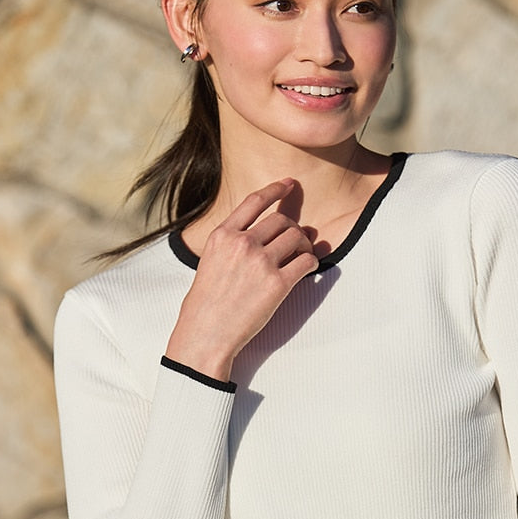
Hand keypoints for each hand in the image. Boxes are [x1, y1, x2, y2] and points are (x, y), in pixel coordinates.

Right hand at [165, 179, 318, 379]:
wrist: (205, 334)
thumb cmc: (205, 304)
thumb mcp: (209, 261)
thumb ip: (230, 243)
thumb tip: (258, 235)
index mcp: (223, 235)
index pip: (255, 201)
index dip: (276, 189)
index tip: (290, 184)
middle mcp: (242, 243)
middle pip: (282, 220)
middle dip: (294, 228)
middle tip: (298, 241)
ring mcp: (260, 262)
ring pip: (298, 237)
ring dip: (306, 244)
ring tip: (303, 255)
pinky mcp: (278, 284)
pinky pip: (307, 262)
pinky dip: (312, 263)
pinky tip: (307, 269)